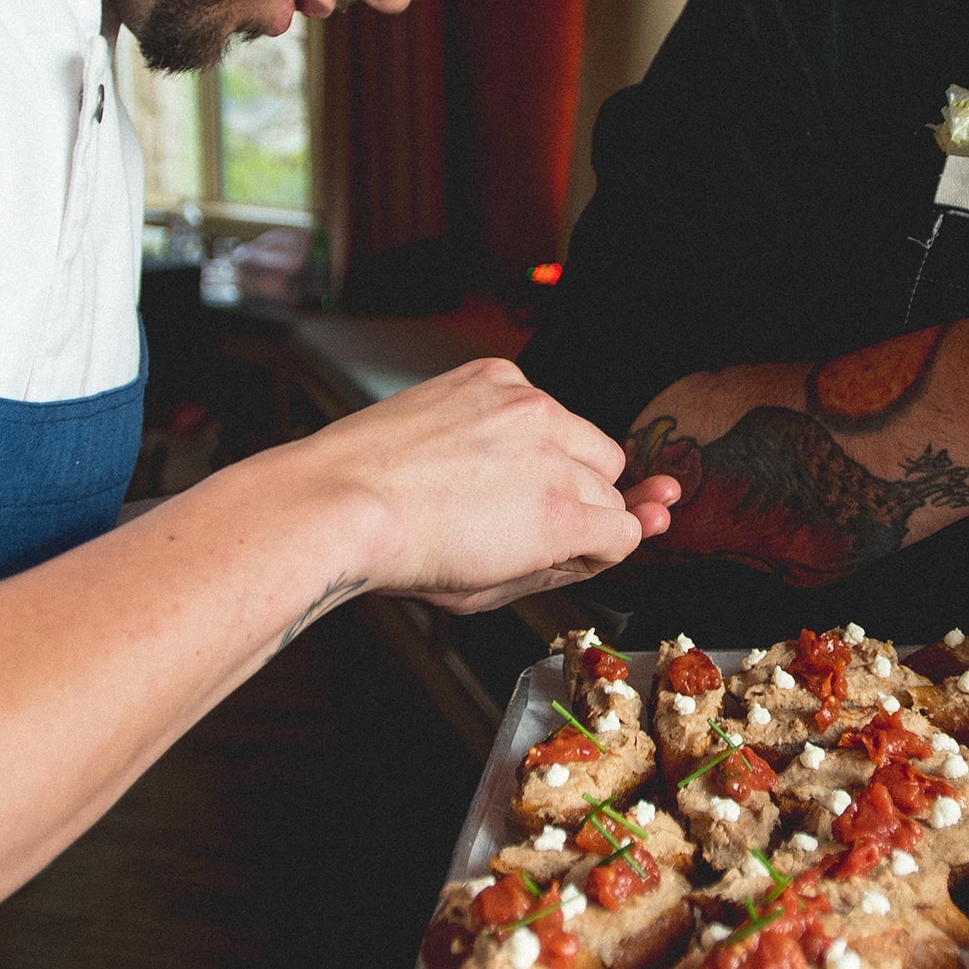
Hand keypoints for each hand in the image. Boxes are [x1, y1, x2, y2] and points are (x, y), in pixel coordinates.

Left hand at [296, 359, 677, 612]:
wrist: (342, 500)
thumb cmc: (405, 552)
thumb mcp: (490, 593)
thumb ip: (560, 567)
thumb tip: (606, 543)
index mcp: (560, 518)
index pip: (627, 530)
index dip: (594, 548)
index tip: (570, 548)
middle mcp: (553, 453)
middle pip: (610, 483)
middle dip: (580, 503)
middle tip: (524, 517)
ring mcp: (526, 406)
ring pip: (585, 437)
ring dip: (559, 459)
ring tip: (499, 481)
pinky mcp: (495, 376)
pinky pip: (538, 400)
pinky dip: (520, 422)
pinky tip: (478, 446)